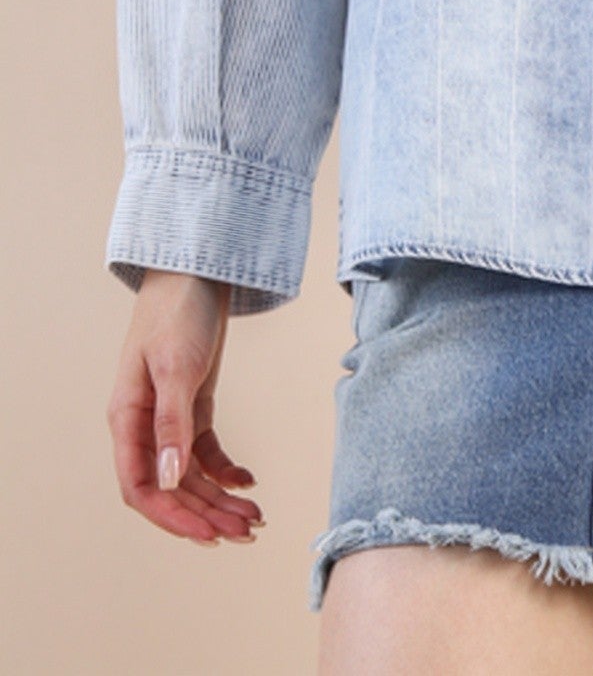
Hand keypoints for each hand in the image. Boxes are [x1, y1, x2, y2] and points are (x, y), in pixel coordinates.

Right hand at [107, 271, 265, 547]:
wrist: (196, 268)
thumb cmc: (176, 311)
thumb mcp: (176, 366)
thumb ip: (172, 424)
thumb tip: (170, 483)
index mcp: (127, 417)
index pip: (139, 486)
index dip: (171, 517)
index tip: (207, 535)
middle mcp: (144, 424)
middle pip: (170, 487)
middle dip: (205, 513)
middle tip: (246, 532)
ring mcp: (169, 415)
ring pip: (190, 474)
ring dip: (219, 498)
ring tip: (254, 516)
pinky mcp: (193, 403)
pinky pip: (205, 450)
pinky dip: (225, 469)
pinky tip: (248, 481)